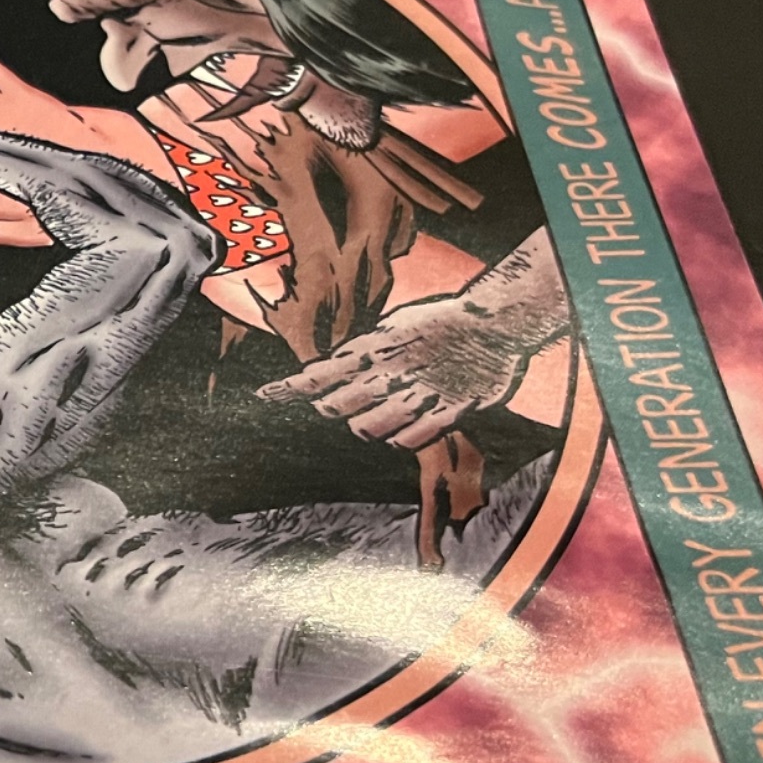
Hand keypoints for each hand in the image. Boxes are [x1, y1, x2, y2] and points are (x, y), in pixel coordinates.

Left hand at [258, 295, 530, 448]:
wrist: (497, 322)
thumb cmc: (443, 323)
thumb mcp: (396, 327)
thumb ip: (365, 351)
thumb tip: (332, 367)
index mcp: (377, 348)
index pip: (323, 372)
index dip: (292, 387)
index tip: (265, 395)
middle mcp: (392, 373)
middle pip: (338, 406)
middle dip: (331, 408)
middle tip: (337, 404)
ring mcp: (419, 395)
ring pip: (368, 428)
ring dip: (364, 425)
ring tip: (377, 412)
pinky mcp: (446, 413)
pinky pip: (407, 440)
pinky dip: (398, 438)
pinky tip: (404, 425)